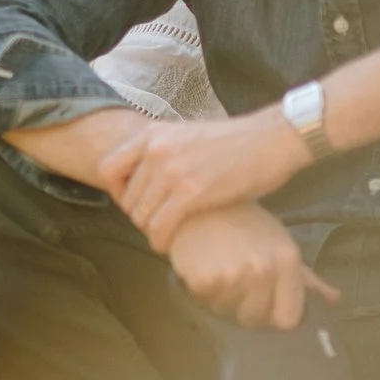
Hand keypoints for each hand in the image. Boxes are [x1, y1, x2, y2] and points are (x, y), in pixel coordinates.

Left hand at [97, 112, 309, 251]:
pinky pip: (160, 227)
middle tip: (158, 223)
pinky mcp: (190, 193)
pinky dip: (161, 242)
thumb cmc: (235, 141)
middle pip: (127, 199)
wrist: (271, 139)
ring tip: (167, 234)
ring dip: (152, 231)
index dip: (118, 192)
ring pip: (141, 216)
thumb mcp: (187, 135)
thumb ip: (162, 152)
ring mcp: (172, 171)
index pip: (108, 169)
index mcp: (153, 134)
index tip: (138, 202)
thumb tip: (143, 179)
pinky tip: (170, 245)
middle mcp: (156, 150)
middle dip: (140, 217)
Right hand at [165, 202, 339, 329]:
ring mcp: (234, 274)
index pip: (287, 319)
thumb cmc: (245, 225)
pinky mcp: (205, 277)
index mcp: (288, 261)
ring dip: (218, 297)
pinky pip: (204, 299)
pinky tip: (200, 265)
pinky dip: (199, 288)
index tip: (260, 304)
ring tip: (215, 269)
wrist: (201, 201)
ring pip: (225, 310)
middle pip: (253, 319)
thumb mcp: (280, 245)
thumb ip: (305, 278)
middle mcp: (264, 269)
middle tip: (232, 282)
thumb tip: (334, 299)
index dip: (272, 316)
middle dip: (240, 308)